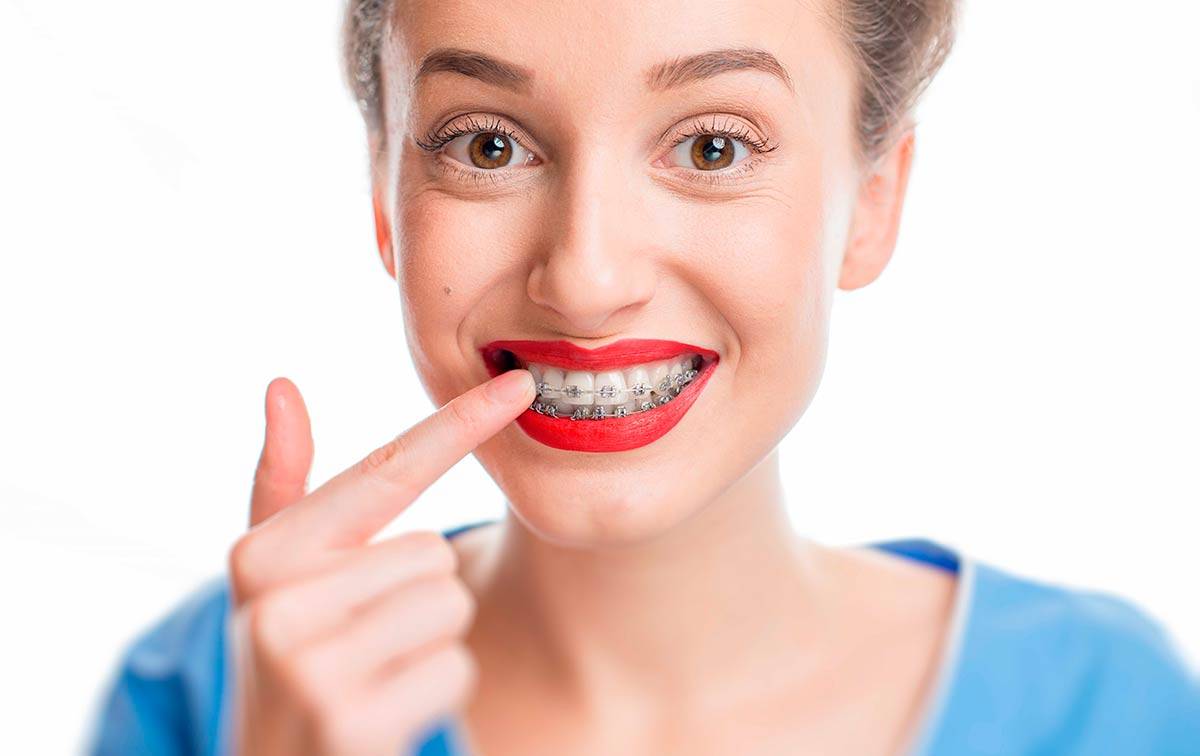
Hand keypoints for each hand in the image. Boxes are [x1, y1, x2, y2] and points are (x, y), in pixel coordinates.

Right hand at [228, 370, 533, 754]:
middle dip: (418, 596)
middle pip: (433, 553)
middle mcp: (277, 607)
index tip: (520, 384)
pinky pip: (455, 668)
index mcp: (263, 555)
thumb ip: (282, 483)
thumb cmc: (293, 653)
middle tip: (366, 640)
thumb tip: (281, 385)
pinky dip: (436, 690)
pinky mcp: (353, 724)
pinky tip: (385, 714)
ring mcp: (312, 670)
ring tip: (374, 671)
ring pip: (450, 606)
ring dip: (430, 643)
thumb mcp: (272, 576)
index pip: (383, 473)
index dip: (458, 424)